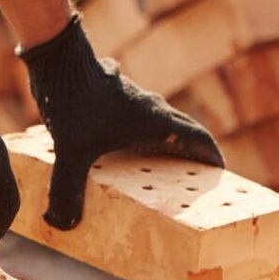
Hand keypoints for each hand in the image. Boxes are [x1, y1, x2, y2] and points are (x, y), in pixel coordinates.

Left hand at [20, 13, 223, 229]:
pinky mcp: (114, 96)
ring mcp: (133, 100)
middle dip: (189, 158)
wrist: (59, 56)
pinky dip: (135, 137)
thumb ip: (68, 188)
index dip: (213, 158)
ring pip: (158, 125)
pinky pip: (135, 120)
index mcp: (156, 121)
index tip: (220, 176)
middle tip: (186, 184)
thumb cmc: (75, 100)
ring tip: (148, 173)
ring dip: (161, 146)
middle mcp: (151, 108)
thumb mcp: (71, 151)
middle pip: (182, 133)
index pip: (199, 138)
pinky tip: (112, 152)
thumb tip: (62, 223)